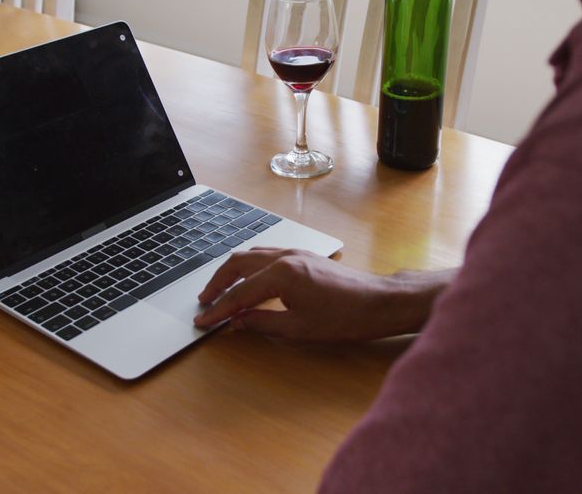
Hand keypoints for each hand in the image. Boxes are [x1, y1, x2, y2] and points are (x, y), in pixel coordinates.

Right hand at [194, 248, 453, 341]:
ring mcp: (295, 252)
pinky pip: (266, 254)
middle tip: (204, 302)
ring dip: (231, 271)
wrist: (379, 301)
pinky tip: (248, 279)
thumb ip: (262, 323)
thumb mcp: (299, 329)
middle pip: (237, 264)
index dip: (218, 310)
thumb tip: (236, 322)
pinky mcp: (304, 255)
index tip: (202, 321)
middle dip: (217, 283)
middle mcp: (284, 257)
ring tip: (219, 290)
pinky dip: (249, 266)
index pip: (239, 294)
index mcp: (280, 275)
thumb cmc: (344, 318)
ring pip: (251, 255)